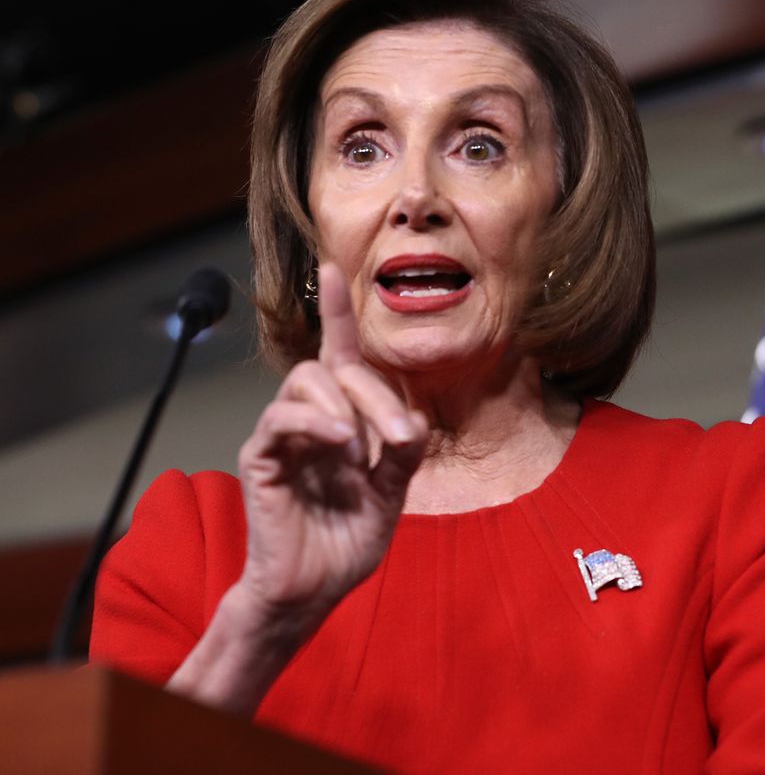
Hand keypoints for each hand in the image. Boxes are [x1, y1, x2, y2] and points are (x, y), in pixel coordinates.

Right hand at [235, 262, 426, 626]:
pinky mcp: (260, 457)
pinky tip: (339, 445)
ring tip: (361, 448)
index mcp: (342, 422)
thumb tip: (411, 417)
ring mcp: (282, 436)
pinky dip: (314, 423)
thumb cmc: (346, 542)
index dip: (337, 314)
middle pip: (334, 367)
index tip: (333, 267)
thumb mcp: (391, 494)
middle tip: (399, 436)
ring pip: (304, 381)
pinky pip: (280, 418)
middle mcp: (310, 420)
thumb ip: (402, 455)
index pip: (339, 356)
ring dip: (344, 405)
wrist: (313, 591)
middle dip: (375, 394)